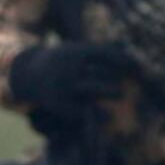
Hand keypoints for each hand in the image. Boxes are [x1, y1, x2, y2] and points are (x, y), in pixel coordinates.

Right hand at [5, 40, 146, 127]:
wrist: (28, 74)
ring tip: (120, 94)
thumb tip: (131, 51)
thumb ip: (102, 51)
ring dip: (109, 92)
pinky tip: (104, 115)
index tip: (136, 66)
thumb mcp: (77, 50)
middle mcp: (69, 67)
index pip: (104, 54)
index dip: (122, 60)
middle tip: (125, 82)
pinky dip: (93, 113)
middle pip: (100, 72)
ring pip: (92, 90)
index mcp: (75, 51)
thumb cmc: (61, 61)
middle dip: (115, 77)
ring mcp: (63, 85)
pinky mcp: (57, 102)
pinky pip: (79, 110)